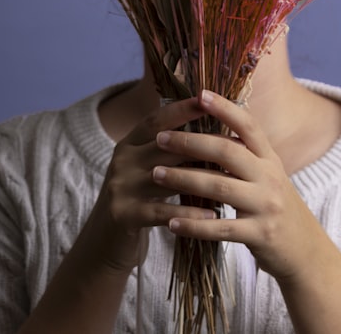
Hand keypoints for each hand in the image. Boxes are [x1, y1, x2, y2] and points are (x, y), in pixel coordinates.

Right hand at [91, 98, 218, 272]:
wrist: (104, 242)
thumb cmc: (138, 201)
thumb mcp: (146, 169)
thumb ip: (169, 150)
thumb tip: (211, 130)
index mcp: (129, 143)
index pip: (157, 119)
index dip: (182, 109)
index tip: (209, 98)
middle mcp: (122, 160)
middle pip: (165, 145)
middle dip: (202, 143)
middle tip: (236, 144)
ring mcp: (120, 187)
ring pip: (167, 177)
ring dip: (202, 179)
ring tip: (232, 180)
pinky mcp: (123, 215)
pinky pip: (161, 211)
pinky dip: (189, 213)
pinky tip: (212, 216)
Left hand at [150, 90, 326, 281]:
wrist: (305, 250)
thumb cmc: (276, 208)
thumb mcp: (268, 176)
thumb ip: (245, 155)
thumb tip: (207, 127)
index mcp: (270, 159)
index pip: (248, 125)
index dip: (225, 108)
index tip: (199, 94)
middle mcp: (270, 177)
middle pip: (228, 151)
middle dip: (190, 142)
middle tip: (160, 138)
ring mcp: (266, 206)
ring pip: (219, 187)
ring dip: (184, 179)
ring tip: (156, 174)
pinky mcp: (259, 234)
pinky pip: (220, 228)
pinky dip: (193, 225)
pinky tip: (171, 222)